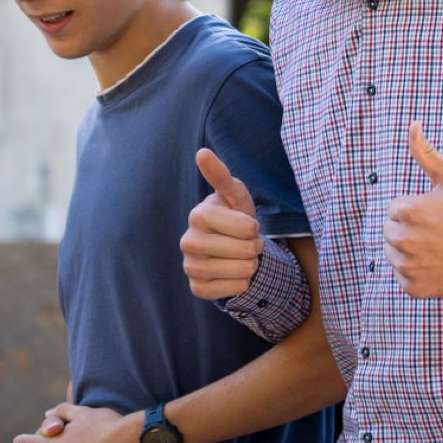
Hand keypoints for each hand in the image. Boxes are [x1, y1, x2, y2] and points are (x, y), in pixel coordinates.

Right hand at [181, 149, 262, 298]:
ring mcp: (190, 267)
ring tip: (240, 255)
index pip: (247, 228)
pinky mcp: (196, 288)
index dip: (255, 227)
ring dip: (251, 264)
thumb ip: (221, 175)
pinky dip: (243, 282)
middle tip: (245, 241)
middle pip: (246, 251)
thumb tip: (202, 153)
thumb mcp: (234, 194)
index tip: (246, 224)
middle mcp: (187, 241)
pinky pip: (236, 289)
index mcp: (197, 215)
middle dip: (255, 246)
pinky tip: (232, 272)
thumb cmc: (233, 215)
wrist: (228, 246)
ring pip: (243, 272)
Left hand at [383, 123, 442, 298]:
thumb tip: (412, 124)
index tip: (439, 214)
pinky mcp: (414, 289)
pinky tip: (440, 265)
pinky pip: (403, 277)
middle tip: (440, 232)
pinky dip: (418, 273)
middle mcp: (403, 240)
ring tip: (439, 248)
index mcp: (406, 211)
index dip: (417, 209)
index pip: (394, 209)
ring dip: (411, 251)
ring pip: (394, 255)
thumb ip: (425, 152)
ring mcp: (407, 268)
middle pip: (390, 232)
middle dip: (410, 229)